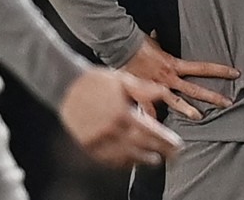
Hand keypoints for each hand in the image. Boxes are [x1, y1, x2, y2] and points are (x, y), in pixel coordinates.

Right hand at [58, 67, 186, 167]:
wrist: (66, 86)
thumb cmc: (96, 81)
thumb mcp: (123, 80)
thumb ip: (144, 89)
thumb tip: (164, 92)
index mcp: (122, 113)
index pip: (151, 133)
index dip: (166, 141)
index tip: (177, 146)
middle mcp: (111, 130)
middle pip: (142, 147)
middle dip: (160, 152)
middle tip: (173, 155)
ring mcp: (99, 141)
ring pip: (126, 157)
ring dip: (143, 159)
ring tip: (154, 158)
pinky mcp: (89, 146)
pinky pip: (109, 159)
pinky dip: (123, 162)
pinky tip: (131, 160)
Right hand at [123, 34, 239, 112]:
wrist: (122, 47)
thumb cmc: (138, 43)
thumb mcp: (154, 41)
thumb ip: (158, 41)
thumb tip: (156, 34)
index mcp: (175, 64)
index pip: (203, 67)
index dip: (220, 70)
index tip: (234, 73)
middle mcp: (169, 77)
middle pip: (195, 88)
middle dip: (212, 97)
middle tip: (228, 103)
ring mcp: (158, 87)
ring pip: (177, 102)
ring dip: (189, 110)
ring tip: (201, 117)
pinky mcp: (144, 94)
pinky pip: (149, 110)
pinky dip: (151, 119)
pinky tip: (156, 130)